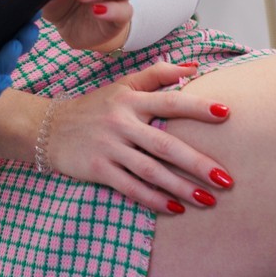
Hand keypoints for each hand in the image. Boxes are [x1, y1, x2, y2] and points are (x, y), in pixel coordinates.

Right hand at [42, 58, 233, 214]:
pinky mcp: (98, 169)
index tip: (227, 113)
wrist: (48, 128)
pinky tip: (175, 209)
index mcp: (130, 99)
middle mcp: (121, 122)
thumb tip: (195, 68)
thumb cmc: (94, 107)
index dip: (197, 106)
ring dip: (181, 187)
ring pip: (151, 170)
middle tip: (226, 179)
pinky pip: (130, 187)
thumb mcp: (122, 85)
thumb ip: (157, 75)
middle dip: (197, 163)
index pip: (169, 101)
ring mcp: (109, 147)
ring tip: (209, 200)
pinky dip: (154, 200)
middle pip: (165, 144)